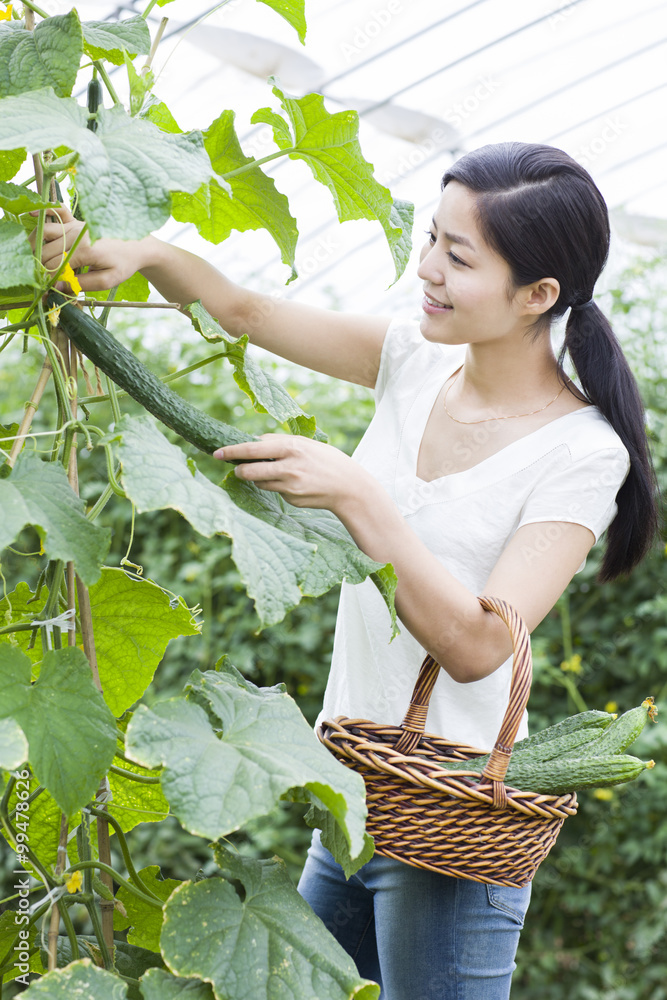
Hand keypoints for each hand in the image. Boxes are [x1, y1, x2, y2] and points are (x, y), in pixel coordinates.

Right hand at [30, 205, 151, 291]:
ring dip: (36, 248)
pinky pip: (53, 214)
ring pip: (43, 234)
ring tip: (39, 263)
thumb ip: (81, 284)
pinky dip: (41, 218)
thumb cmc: (124, 264)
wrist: (138, 244)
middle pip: (45, 252)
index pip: (54, 267)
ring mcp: (74, 224)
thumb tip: (56, 287)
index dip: (48, 280)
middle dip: (41, 268)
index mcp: (85, 250)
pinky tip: (31, 221)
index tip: (48, 290)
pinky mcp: (75, 220)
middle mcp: (76, 234)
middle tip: (43, 280)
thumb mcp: (107, 281)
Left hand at [214, 434, 378, 513]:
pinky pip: (274, 491)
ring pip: (260, 482)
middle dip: (237, 467)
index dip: (233, 450)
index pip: (253, 448)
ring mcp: (290, 485)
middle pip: (250, 468)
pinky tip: (291, 482)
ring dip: (256, 478)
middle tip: (231, 466)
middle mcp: (289, 466)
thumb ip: (281, 443)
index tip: (219, 451)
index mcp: (291, 447)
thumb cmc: (327, 461)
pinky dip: (275, 486)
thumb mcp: (306, 444)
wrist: (349, 487)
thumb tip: (253, 442)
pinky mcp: (292, 498)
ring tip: (266, 472)